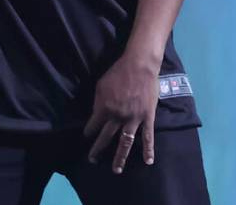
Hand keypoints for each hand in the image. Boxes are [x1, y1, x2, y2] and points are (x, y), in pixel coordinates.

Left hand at [83, 54, 160, 173]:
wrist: (139, 66)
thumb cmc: (118, 72)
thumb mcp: (101, 85)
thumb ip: (98, 101)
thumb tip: (96, 113)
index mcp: (104, 107)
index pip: (93, 125)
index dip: (88, 132)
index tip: (86, 137)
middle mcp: (117, 116)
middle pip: (106, 137)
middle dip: (98, 149)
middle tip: (92, 159)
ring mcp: (133, 118)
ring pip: (125, 142)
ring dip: (120, 157)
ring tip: (116, 170)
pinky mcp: (147, 117)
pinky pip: (148, 136)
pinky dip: (148, 150)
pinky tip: (148, 161)